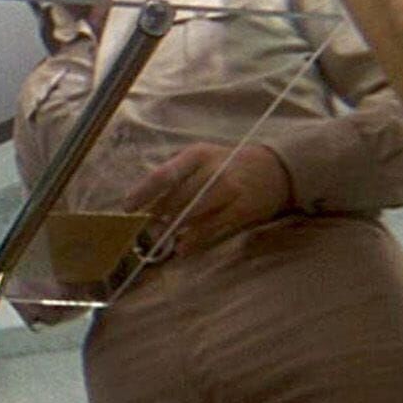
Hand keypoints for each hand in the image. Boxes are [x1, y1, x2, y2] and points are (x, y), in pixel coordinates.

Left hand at [124, 143, 290, 255]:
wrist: (275, 168)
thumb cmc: (227, 164)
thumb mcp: (201, 158)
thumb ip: (175, 175)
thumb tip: (144, 200)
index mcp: (197, 154)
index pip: (164, 174)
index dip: (143, 192)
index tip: (127, 207)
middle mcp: (213, 170)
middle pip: (176, 198)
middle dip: (157, 215)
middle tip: (143, 228)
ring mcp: (229, 190)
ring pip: (192, 214)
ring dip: (173, 228)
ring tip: (159, 238)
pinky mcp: (242, 209)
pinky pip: (211, 228)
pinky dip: (194, 240)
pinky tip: (182, 247)